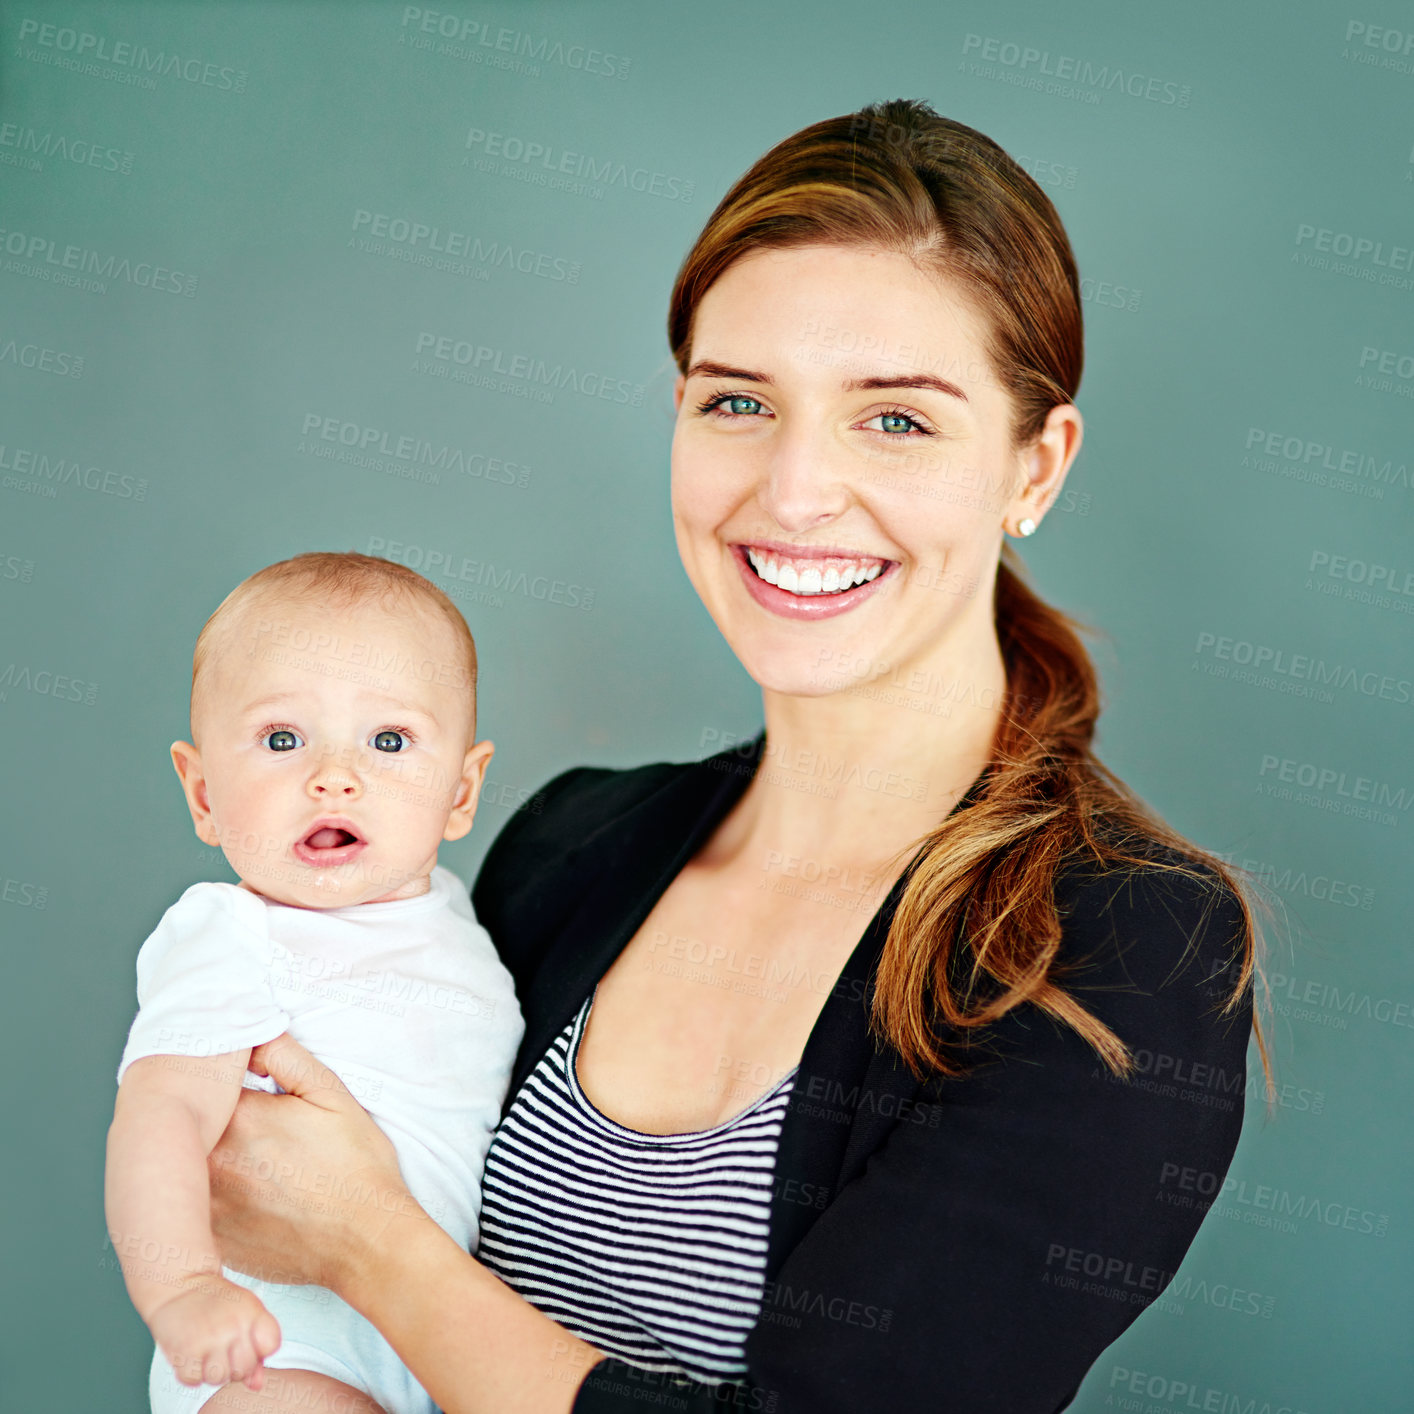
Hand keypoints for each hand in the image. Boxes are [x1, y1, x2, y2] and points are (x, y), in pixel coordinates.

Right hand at [148, 1271, 280, 1389]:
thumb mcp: (244, 1312)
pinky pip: (193, 1380)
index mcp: (251, 1312)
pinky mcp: (183, 1351)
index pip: (271, 1345)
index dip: (260, 1350)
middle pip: (244, 1369)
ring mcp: (207, 1340)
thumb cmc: (216, 1300)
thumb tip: (258, 1385)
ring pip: (218, 1378)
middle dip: (235, 1366)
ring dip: (212, 1371)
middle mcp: (232, 1326)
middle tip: (224, 1350)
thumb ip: (256, 1347)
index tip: (248, 1342)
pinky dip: (191, 1372)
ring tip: (207, 1352)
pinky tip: (192, 1354)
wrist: (179, 1284)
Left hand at [208, 1033, 421, 1298]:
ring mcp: (206, 1208)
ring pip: (188, 1170)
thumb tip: (252, 1036)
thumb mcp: (334, 1094)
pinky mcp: (210, 1242)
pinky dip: (211, 1199)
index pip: (210, 1084)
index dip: (229, 1082)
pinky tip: (250, 1196)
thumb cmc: (357, 1168)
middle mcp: (210, 1163)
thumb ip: (286, 1056)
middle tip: (256, 1127)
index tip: (249, 1087)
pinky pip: (194, 1211)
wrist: (368, 1242)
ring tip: (254, 1161)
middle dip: (214, 1118)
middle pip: (192, 1126)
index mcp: (239, 1119)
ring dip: (208, 1159)